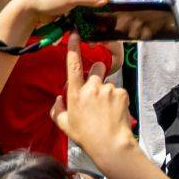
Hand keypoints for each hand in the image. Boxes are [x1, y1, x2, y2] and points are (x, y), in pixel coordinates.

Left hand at [0, 0, 111, 42]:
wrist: (30, 7)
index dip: (113, 8)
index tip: (116, 23)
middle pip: (102, 6)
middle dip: (104, 20)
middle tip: (106, 36)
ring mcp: (80, 2)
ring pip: (94, 15)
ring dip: (95, 27)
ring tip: (97, 40)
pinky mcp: (73, 12)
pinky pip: (84, 20)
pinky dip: (86, 28)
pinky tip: (87, 38)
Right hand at [52, 35, 135, 160]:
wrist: (110, 144)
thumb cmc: (86, 136)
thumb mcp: (64, 125)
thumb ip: (57, 110)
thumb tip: (59, 98)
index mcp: (75, 94)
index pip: (73, 65)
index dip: (74, 48)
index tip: (75, 34)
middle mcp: (91, 88)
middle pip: (97, 68)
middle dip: (97, 74)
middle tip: (97, 92)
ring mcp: (108, 89)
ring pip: (108, 83)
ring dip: (107, 93)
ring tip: (106, 111)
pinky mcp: (122, 92)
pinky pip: (119, 91)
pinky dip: (117, 99)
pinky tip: (114, 112)